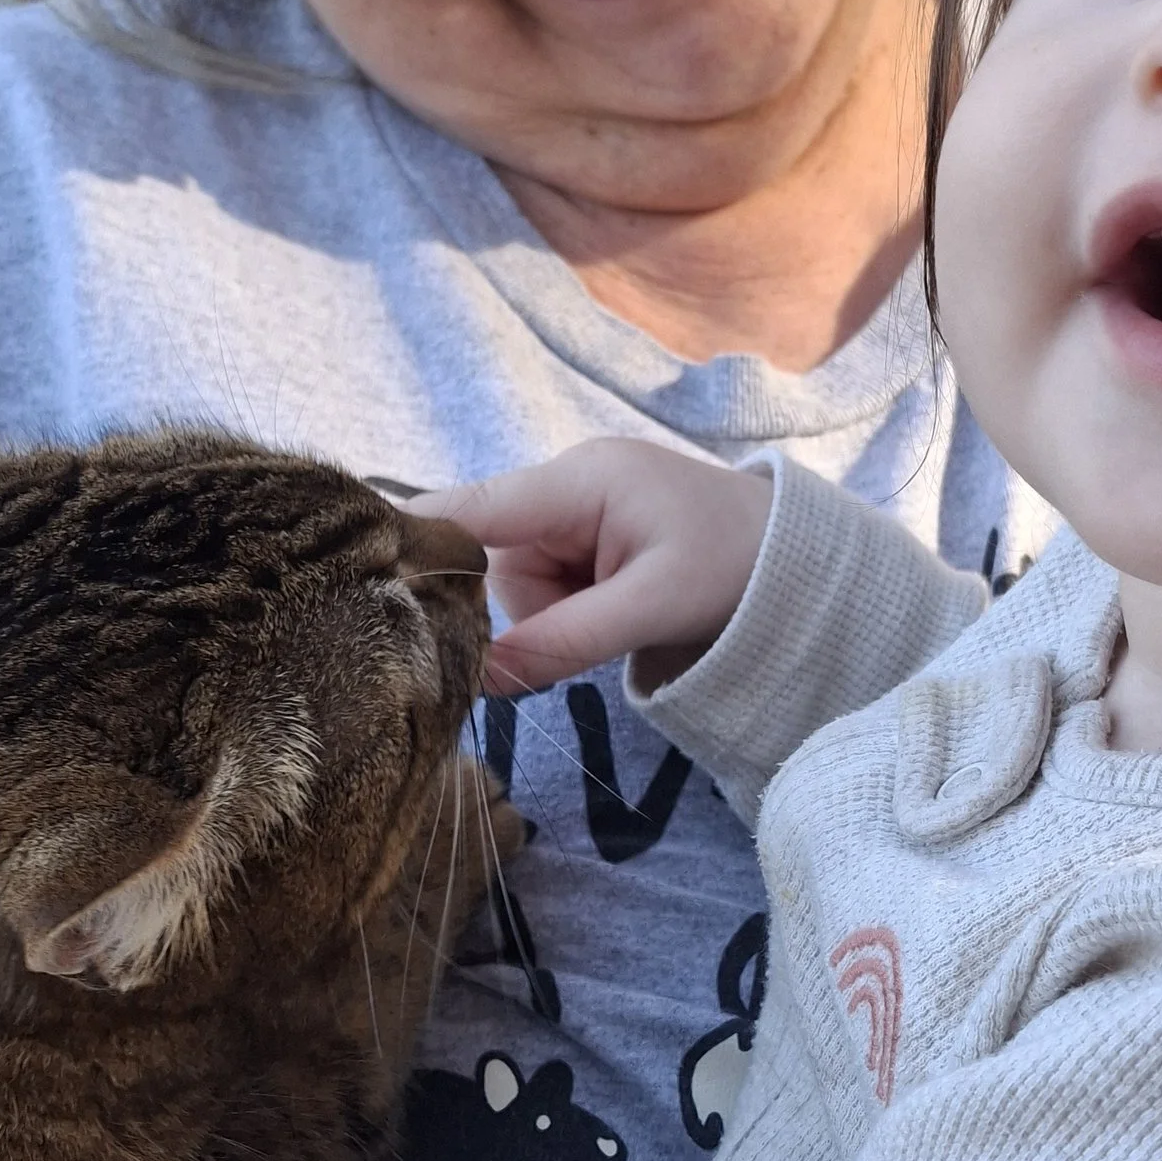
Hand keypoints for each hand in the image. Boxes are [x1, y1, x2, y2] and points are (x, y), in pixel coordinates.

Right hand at [438, 440, 773, 694]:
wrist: (798, 556)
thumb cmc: (739, 567)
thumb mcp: (654, 609)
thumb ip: (565, 641)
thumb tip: (481, 679)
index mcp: (580, 481)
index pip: (468, 508)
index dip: (414, 543)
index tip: (362, 584)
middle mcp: (566, 485)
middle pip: (489, 560)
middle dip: (523, 612)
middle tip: (592, 631)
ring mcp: (574, 510)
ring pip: (515, 584)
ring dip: (553, 618)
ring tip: (625, 616)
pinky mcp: (586, 535)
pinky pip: (545, 585)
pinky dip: (568, 611)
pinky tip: (616, 611)